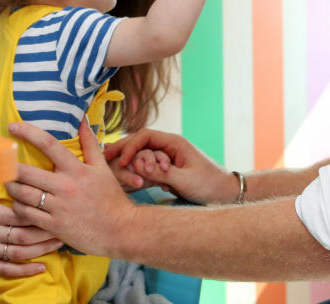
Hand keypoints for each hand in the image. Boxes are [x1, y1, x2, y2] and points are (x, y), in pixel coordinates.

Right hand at [0, 187, 62, 276]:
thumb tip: (3, 156)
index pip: (21, 213)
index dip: (40, 211)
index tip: (56, 206)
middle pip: (25, 234)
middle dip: (47, 232)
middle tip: (66, 226)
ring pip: (19, 253)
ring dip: (41, 250)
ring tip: (59, 244)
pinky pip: (5, 270)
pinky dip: (24, 270)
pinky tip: (40, 268)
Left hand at [6, 119, 135, 256]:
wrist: (121, 229)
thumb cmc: (110, 198)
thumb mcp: (102, 168)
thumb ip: (90, 144)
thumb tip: (83, 120)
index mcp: (77, 169)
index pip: (49, 144)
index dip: (28, 132)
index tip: (13, 127)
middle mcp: (65, 186)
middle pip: (27, 172)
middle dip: (10, 167)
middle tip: (2, 163)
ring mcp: (58, 207)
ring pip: (22, 194)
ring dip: (11, 188)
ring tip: (9, 183)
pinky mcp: (53, 226)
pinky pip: (26, 214)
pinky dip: (18, 208)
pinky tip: (18, 204)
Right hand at [105, 128, 237, 204]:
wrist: (225, 194)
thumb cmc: (209, 184)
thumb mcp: (185, 180)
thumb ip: (162, 173)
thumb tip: (140, 169)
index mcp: (174, 143)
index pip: (145, 136)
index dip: (130, 146)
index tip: (123, 161)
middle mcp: (168, 148)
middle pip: (139, 143)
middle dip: (122, 150)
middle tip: (104, 159)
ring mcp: (166, 159)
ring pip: (141, 156)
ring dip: (129, 163)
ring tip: (112, 170)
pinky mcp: (166, 171)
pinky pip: (146, 168)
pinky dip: (136, 172)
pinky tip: (125, 180)